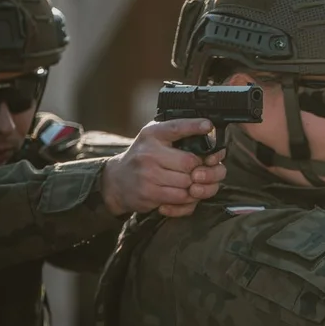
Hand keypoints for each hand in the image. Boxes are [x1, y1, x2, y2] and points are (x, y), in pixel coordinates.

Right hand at [100, 119, 226, 217]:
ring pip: (187, 183)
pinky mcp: (148, 194)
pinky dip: (187, 198)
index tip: (208, 126)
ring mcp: (147, 175)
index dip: (194, 126)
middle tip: (200, 170)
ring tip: (192, 183)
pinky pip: (179, 199)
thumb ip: (178, 134)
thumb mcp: (155, 138)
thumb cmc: (142, 157)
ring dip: (195, 185)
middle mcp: (149, 153)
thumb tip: (208, 133)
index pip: (176, 127)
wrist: (115, 180)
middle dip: (200, 168)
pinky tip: (183, 193)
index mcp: (152, 134)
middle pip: (189, 163)